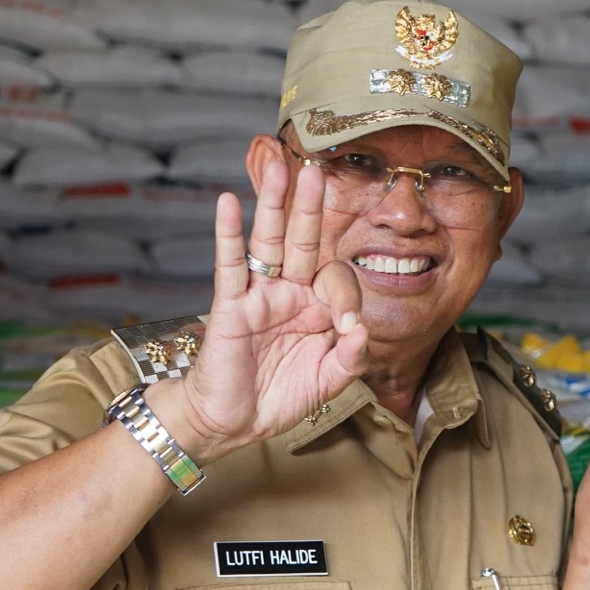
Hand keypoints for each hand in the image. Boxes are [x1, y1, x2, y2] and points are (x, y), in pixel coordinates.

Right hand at [149, 159, 367, 461]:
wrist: (232, 423)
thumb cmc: (277, 399)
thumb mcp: (327, 383)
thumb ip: (350, 359)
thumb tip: (361, 331)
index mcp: (316, 308)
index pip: (337, 280)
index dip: (346, 302)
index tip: (346, 331)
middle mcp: (288, 292)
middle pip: (302, 240)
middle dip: (309, 206)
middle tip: (317, 169)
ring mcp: (258, 294)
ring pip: (268, 240)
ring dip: (273, 204)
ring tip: (276, 167)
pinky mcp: (230, 304)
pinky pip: (230, 264)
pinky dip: (228, 233)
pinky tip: (229, 203)